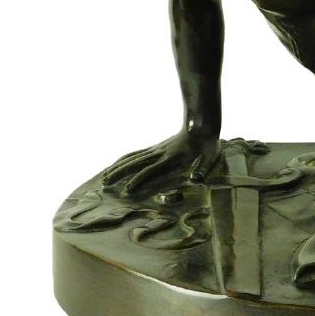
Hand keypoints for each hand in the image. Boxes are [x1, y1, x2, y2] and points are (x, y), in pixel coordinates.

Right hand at [101, 130, 219, 196]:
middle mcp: (160, 153)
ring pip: (132, 158)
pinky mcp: (156, 148)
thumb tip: (196, 178)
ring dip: (117, 167)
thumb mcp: (210, 159)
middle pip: (135, 163)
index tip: (127, 190)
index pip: (150, 170)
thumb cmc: (207, 146)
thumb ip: (202, 169)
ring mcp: (156, 149)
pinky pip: (136, 154)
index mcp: (171, 158)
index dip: (139, 180)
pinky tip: (116, 164)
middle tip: (105, 184)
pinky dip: (124, 159)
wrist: (201, 125)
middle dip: (119, 174)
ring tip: (104, 177)